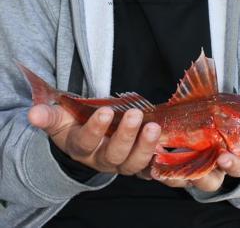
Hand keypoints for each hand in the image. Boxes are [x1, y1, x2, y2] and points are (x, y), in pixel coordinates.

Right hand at [28, 104, 160, 175]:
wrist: (84, 139)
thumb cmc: (72, 125)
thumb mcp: (58, 120)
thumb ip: (47, 116)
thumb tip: (32, 114)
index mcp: (80, 147)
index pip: (86, 142)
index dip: (95, 129)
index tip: (106, 111)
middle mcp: (101, 159)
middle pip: (114, 156)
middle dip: (125, 136)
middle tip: (135, 115)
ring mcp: (120, 162)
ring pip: (133, 164)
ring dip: (145, 146)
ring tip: (154, 127)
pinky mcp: (136, 161)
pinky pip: (149, 167)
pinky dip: (158, 162)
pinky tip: (167, 150)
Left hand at [151, 86, 239, 190]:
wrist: (215, 140)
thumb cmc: (231, 129)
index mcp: (232, 158)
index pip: (237, 166)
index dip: (231, 163)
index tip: (223, 156)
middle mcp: (213, 170)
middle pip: (210, 181)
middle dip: (203, 174)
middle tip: (186, 164)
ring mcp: (195, 172)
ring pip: (186, 181)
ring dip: (176, 173)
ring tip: (163, 160)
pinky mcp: (178, 171)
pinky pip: (170, 176)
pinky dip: (162, 170)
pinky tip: (154, 162)